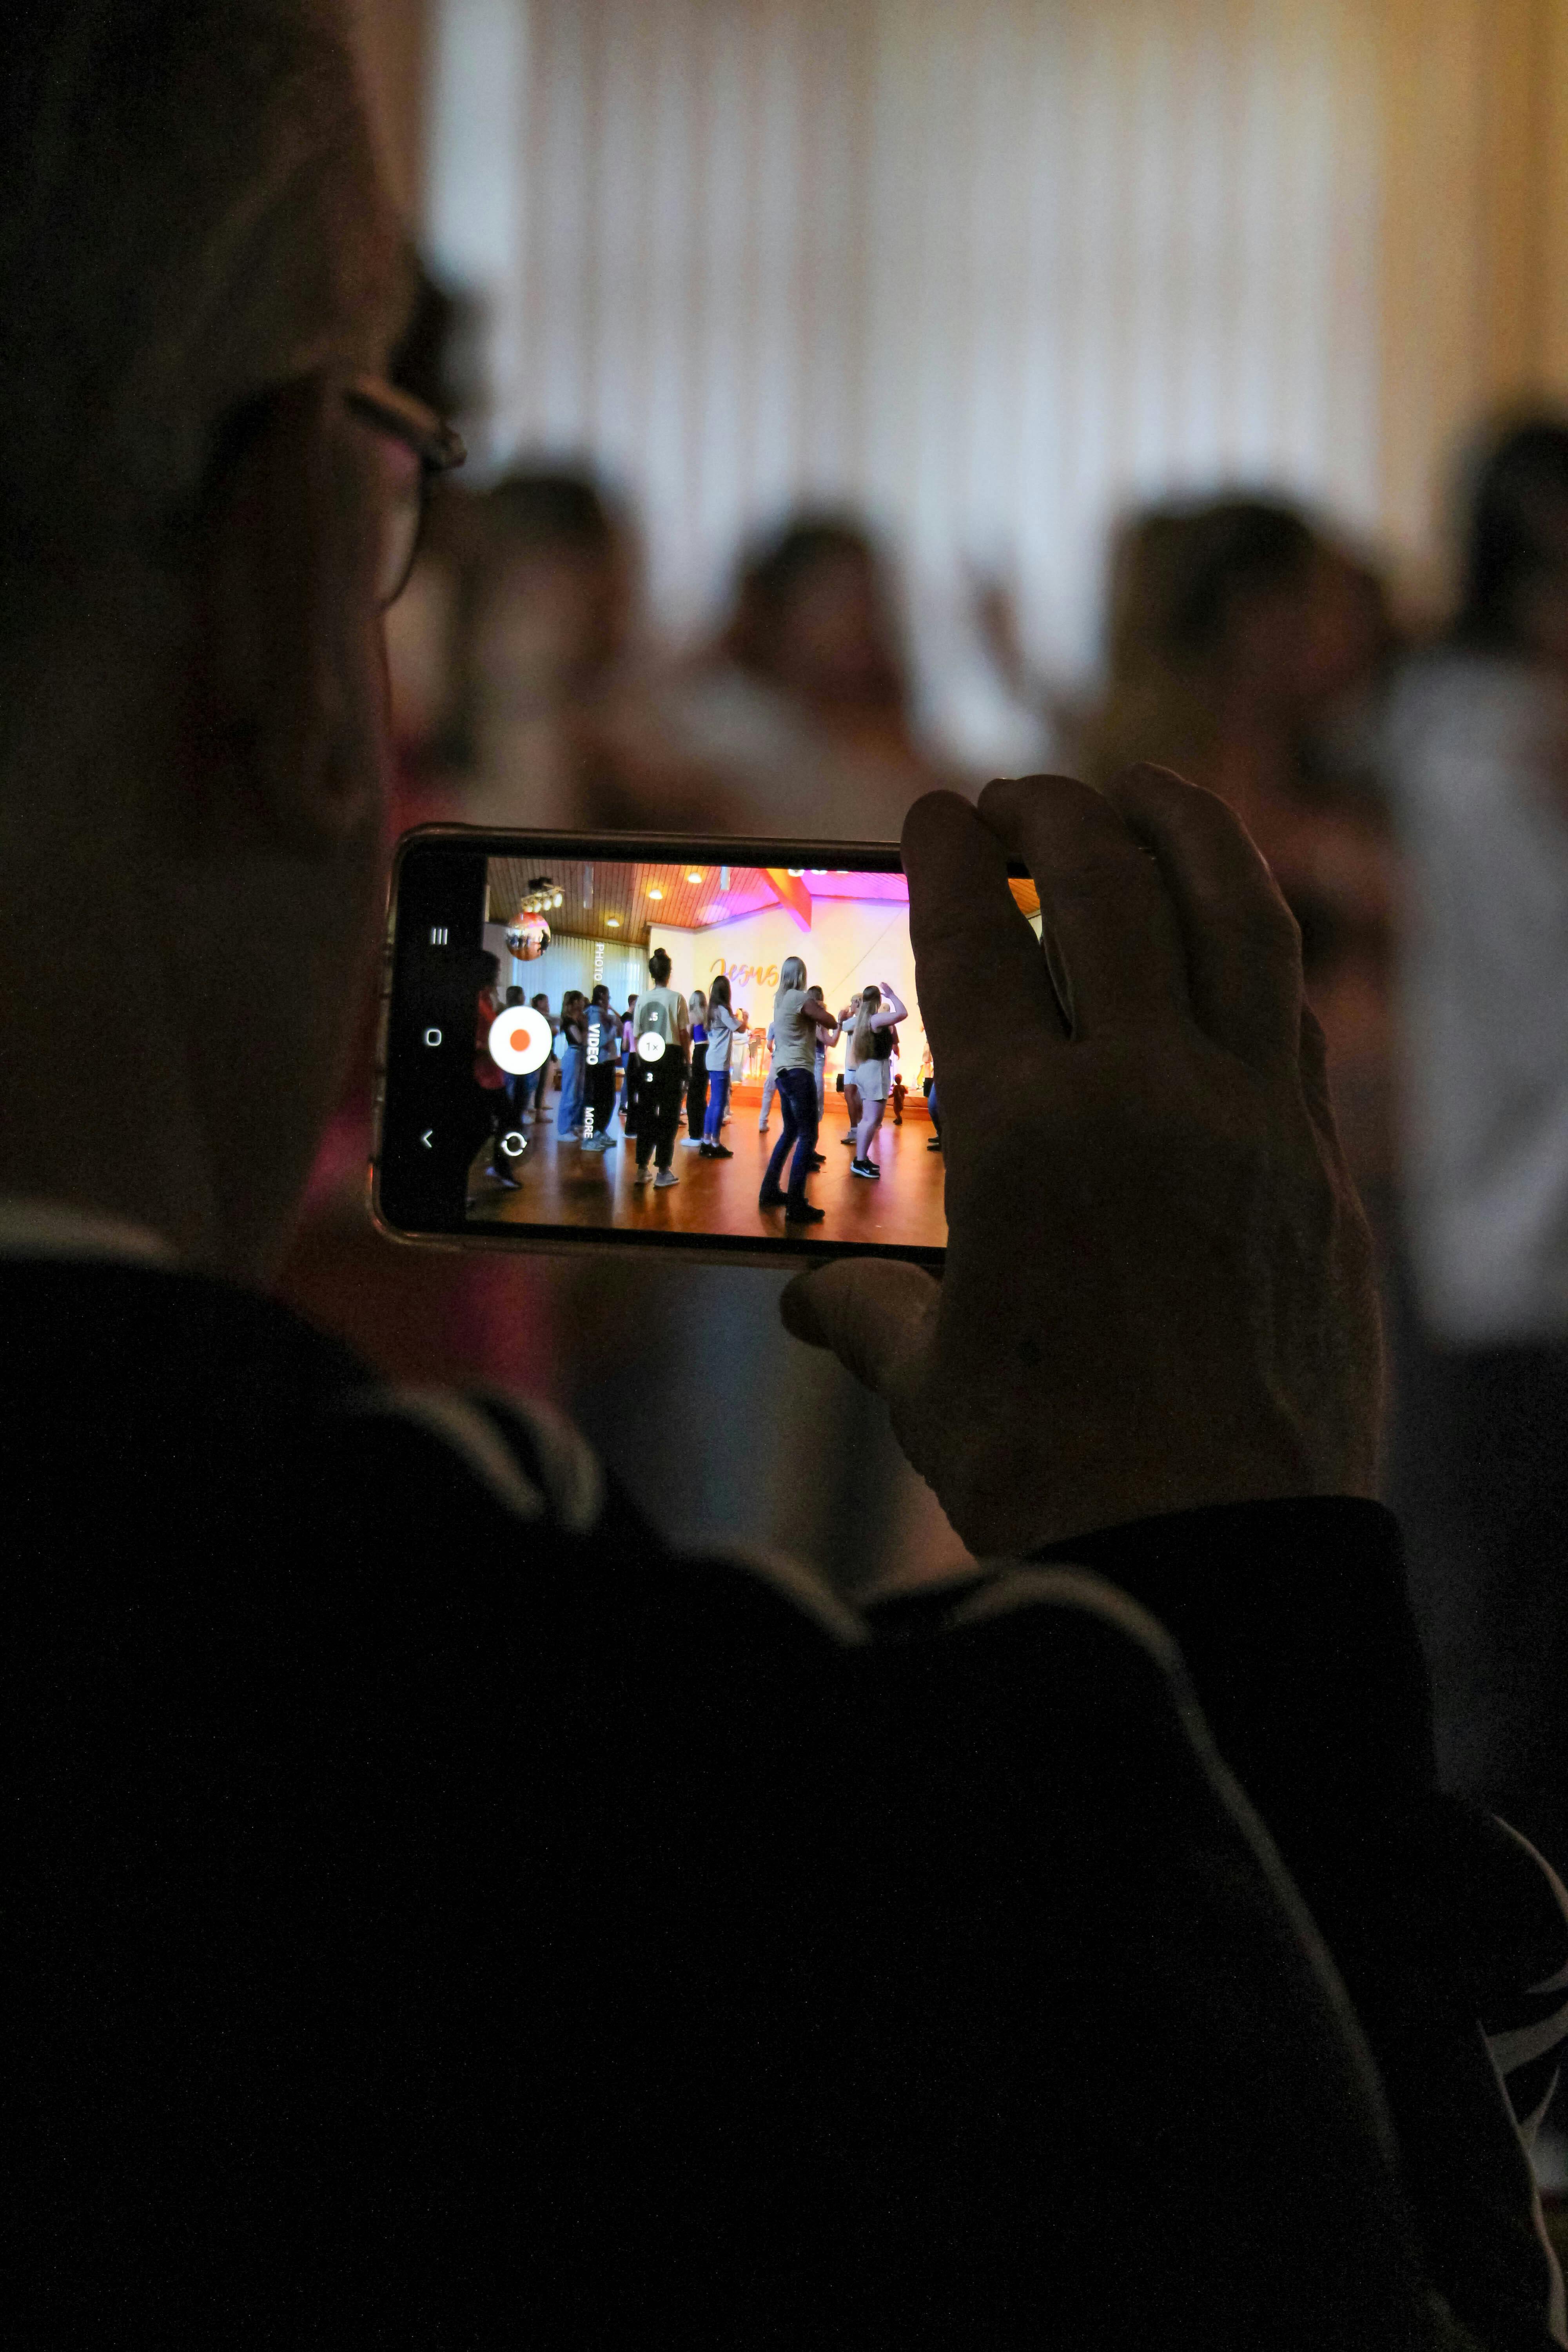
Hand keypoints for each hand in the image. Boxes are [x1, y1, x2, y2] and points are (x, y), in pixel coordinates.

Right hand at [781, 767, 1381, 1557]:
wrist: (1211, 1556)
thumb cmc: (1048, 1472)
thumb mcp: (930, 1380)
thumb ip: (866, 1310)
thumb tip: (808, 1298)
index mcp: (1025, 1133)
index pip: (974, 939)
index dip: (948, 855)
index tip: (934, 809)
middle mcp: (1149, 1096)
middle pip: (1107, 889)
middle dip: (1055, 815)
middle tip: (1020, 797)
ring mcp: (1256, 1123)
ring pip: (1237, 918)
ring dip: (1187, 831)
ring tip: (1147, 793)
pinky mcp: (1324, 1168)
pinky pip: (1293, 1016)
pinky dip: (1253, 951)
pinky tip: (1226, 937)